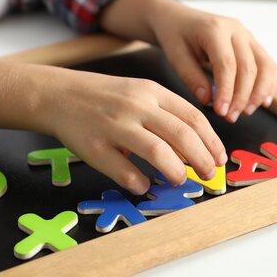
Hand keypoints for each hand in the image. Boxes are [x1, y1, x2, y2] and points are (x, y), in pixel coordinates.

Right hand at [40, 69, 227, 194]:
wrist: (58, 94)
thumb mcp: (139, 92)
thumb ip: (165, 113)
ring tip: (181, 181)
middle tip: (208, 175)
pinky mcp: (94, 146)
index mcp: (151, 91)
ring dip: (176, 171)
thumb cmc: (104, 96)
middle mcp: (136, 106)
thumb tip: (194, 146)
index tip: (219, 158)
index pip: (192, 117)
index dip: (211, 141)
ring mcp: (115, 125)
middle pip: (182, 135)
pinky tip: (143, 184)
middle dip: (202, 159)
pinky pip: (124, 170)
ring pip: (158, 152)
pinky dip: (138, 181)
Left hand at [100, 0, 276, 122]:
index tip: (221, 112)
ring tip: (246, 112)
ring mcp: (247, 35)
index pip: (226, 64)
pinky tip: (263, 102)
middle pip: (249, 67)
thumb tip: (208, 100)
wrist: (178, 18)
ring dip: (259, 92)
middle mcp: (236, 29)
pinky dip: (268, 84)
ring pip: (265, 65)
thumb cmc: (175, 36)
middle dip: (242, 96)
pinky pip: (268, 64)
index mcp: (214, 29)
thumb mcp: (175, 56)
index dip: (226, 91)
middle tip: (231, 117)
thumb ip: (191, 77)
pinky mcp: (252, 43)